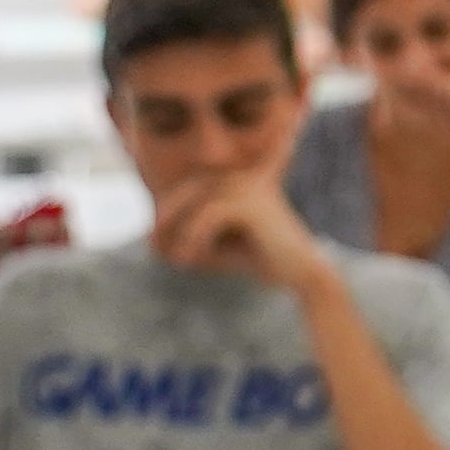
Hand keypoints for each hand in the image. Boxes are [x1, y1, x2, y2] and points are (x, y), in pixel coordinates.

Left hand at [154, 168, 334, 291]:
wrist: (300, 273)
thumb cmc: (257, 260)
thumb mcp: (212, 248)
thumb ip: (183, 240)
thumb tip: (150, 240)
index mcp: (238, 180)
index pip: (192, 183)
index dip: (169, 201)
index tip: (155, 236)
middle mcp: (243, 176)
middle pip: (186, 190)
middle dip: (165, 218)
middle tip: (154, 249)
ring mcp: (248, 186)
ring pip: (194, 200)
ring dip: (178, 230)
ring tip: (177, 259)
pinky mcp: (250, 203)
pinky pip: (208, 216)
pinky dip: (194, 239)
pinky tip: (191, 260)